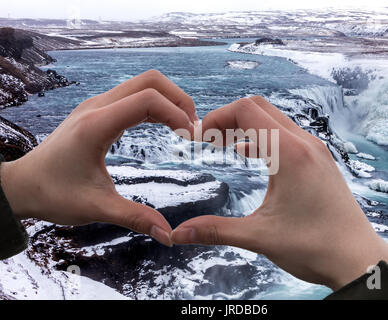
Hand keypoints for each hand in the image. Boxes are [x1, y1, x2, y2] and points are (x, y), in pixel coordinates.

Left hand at [0, 70, 196, 246]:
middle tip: (194, 128)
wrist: (21, 186)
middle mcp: (97, 107)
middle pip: (150, 81)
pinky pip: (134, 96)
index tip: (191, 138)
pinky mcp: (98, 111)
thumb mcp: (96, 208)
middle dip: (179, 99)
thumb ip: (135, 218)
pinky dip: (156, 105)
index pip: (148, 99)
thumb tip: (168, 235)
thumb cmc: (53, 194)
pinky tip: (165, 126)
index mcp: (96, 125)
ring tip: (184, 128)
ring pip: (143, 84)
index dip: (176, 114)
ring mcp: (97, 106)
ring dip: (169, 100)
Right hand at [171, 96, 387, 289]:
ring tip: (224, 146)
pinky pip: (287, 136)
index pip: (246, 110)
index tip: (199, 137)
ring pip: (275, 120)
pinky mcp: (320, 161)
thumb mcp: (258, 237)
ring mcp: (316, 150)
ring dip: (247, 127)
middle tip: (208, 140)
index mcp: (289, 153)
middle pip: (259, 108)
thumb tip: (178, 234)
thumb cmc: (314, 247)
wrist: (358, 259)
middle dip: (229, 118)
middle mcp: (305, 143)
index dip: (216, 118)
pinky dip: (263, 138)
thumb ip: (215, 230)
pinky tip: (248, 154)